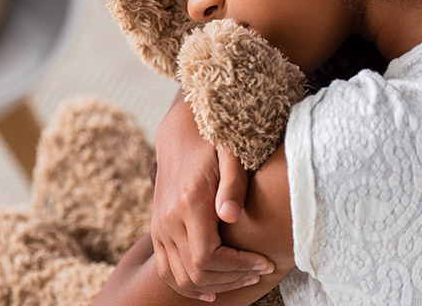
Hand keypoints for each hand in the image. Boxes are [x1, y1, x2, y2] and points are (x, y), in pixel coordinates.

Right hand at [150, 93, 273, 300]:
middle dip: (232, 279)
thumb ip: (233, 184)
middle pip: (195, 272)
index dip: (238, 267)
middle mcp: (168, 218)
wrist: (181, 133)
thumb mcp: (231, 155)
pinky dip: (187, 285)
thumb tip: (231, 216)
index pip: (208, 257)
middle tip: (260, 269)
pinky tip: (213, 288)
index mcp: (188, 202)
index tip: (264, 262)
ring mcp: (159, 226)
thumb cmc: (214, 143)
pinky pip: (165, 270)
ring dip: (213, 285)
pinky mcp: (157, 229)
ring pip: (179, 277)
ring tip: (242, 276)